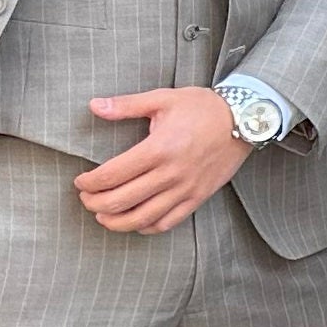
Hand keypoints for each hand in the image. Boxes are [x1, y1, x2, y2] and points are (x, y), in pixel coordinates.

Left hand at [74, 86, 249, 232]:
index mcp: (159, 148)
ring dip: (115, 222)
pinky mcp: (198, 197)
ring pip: (142, 218)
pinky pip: (167, 222)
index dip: (89, 183)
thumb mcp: (163, 99)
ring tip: (103, 216)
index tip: (80, 181)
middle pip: (120, 201)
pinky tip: (135, 221)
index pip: (112, 175)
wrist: (246, 119)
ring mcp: (186, 189)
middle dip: (94, 203)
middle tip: (86, 198)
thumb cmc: (203, 107)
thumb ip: (126, 105)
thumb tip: (94, 106)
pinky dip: (146, 227)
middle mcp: (171, 173)